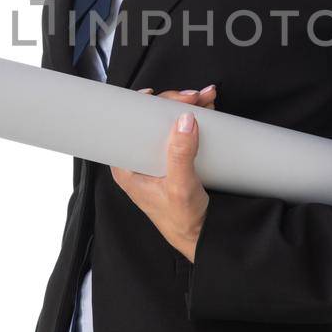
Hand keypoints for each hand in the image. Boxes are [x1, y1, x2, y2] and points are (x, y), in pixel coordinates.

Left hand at [109, 86, 217, 262]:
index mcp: (128, 167)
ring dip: (187, 108)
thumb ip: (181, 155)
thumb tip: (184, 121)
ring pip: (168, 123)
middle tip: (193, 98)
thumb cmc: (182, 220)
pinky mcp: (176, 159)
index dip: (137, 105)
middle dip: (173, 103)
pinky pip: (182, 131)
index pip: (124, 127)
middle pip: (150, 119)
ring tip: (206, 99)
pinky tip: (207, 108)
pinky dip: (195, 118)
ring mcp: (159, 158)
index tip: (154, 95)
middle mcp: (140, 160)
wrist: (203, 236)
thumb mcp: (181, 186)